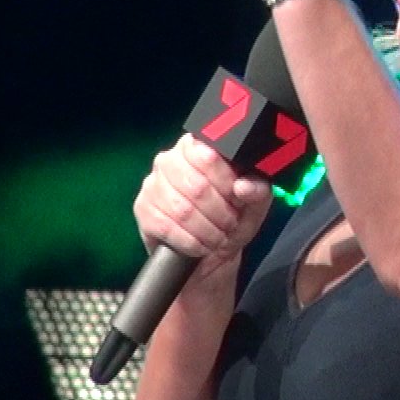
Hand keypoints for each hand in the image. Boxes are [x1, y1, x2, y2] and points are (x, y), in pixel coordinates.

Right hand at [135, 135, 274, 282]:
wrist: (210, 252)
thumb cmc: (232, 218)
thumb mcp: (253, 204)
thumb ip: (257, 190)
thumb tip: (243, 187)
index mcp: (197, 147)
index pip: (209, 156)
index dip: (227, 182)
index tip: (237, 199)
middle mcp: (169, 160)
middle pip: (197, 187)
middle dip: (220, 212)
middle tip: (230, 224)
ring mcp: (152, 184)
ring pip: (182, 210)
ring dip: (207, 231)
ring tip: (218, 238)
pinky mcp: (143, 209)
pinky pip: (166, 227)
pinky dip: (190, 242)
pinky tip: (200, 246)